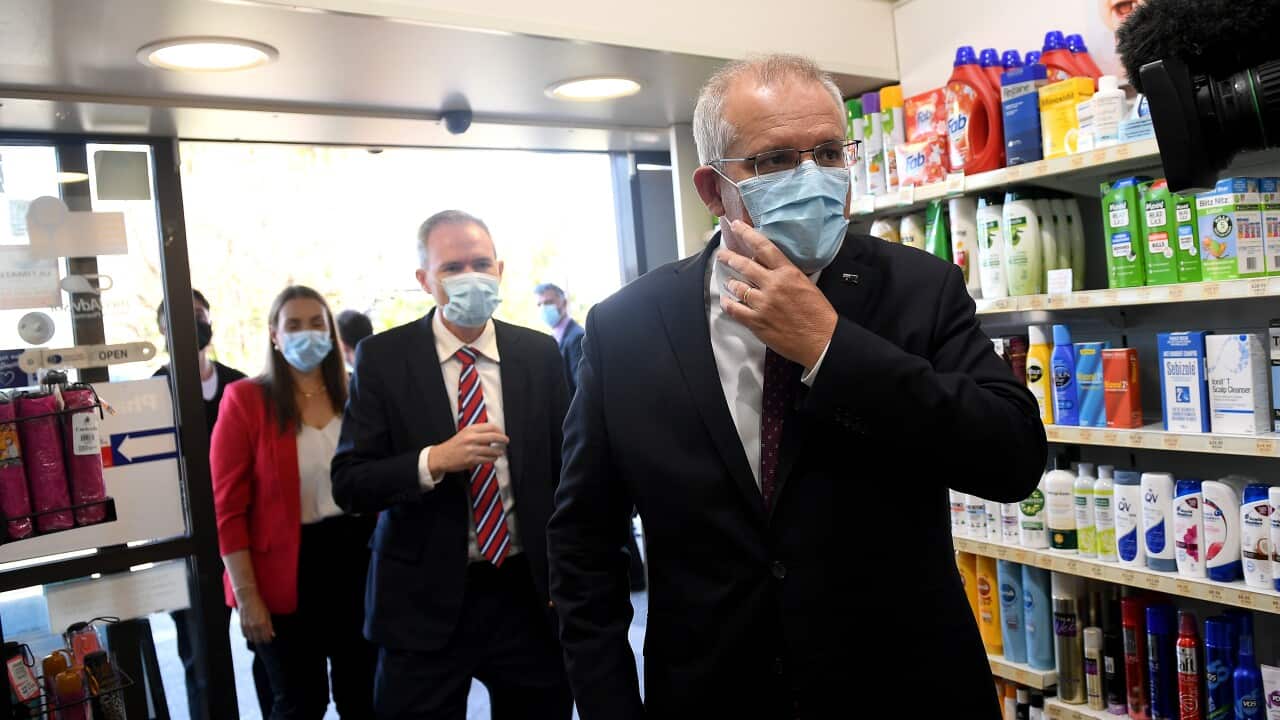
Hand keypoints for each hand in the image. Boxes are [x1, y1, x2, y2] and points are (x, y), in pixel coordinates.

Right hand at [237, 587, 274, 644]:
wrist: (248, 598)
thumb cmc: (259, 605)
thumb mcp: (267, 614)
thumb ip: (270, 626)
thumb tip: (272, 634)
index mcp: (263, 623)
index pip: (266, 637)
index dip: (268, 639)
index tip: (270, 639)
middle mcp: (255, 626)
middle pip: (259, 640)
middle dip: (263, 640)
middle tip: (265, 638)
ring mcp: (248, 626)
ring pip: (252, 639)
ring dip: (256, 639)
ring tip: (259, 637)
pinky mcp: (242, 625)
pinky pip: (245, 635)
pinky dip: (249, 636)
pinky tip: (252, 634)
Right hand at [428, 423, 509, 475]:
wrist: (441, 456)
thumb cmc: (454, 445)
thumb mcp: (464, 433)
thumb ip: (477, 432)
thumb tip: (494, 432)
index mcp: (470, 429)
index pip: (490, 427)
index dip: (499, 430)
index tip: (502, 433)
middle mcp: (471, 438)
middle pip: (494, 437)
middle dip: (503, 439)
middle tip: (506, 441)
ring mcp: (472, 450)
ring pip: (492, 450)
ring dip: (498, 452)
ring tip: (499, 452)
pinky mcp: (471, 460)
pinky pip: (487, 460)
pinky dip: (492, 459)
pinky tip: (492, 458)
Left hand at [718, 220, 837, 368]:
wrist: (821, 340)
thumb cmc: (818, 314)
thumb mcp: (806, 284)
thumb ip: (786, 274)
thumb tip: (769, 267)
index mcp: (788, 273)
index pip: (764, 247)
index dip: (747, 234)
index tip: (736, 226)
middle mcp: (773, 285)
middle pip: (744, 265)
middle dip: (730, 258)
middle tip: (722, 254)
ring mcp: (763, 303)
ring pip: (737, 287)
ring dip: (731, 284)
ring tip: (729, 283)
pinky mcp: (757, 322)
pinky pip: (735, 310)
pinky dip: (728, 304)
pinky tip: (726, 302)